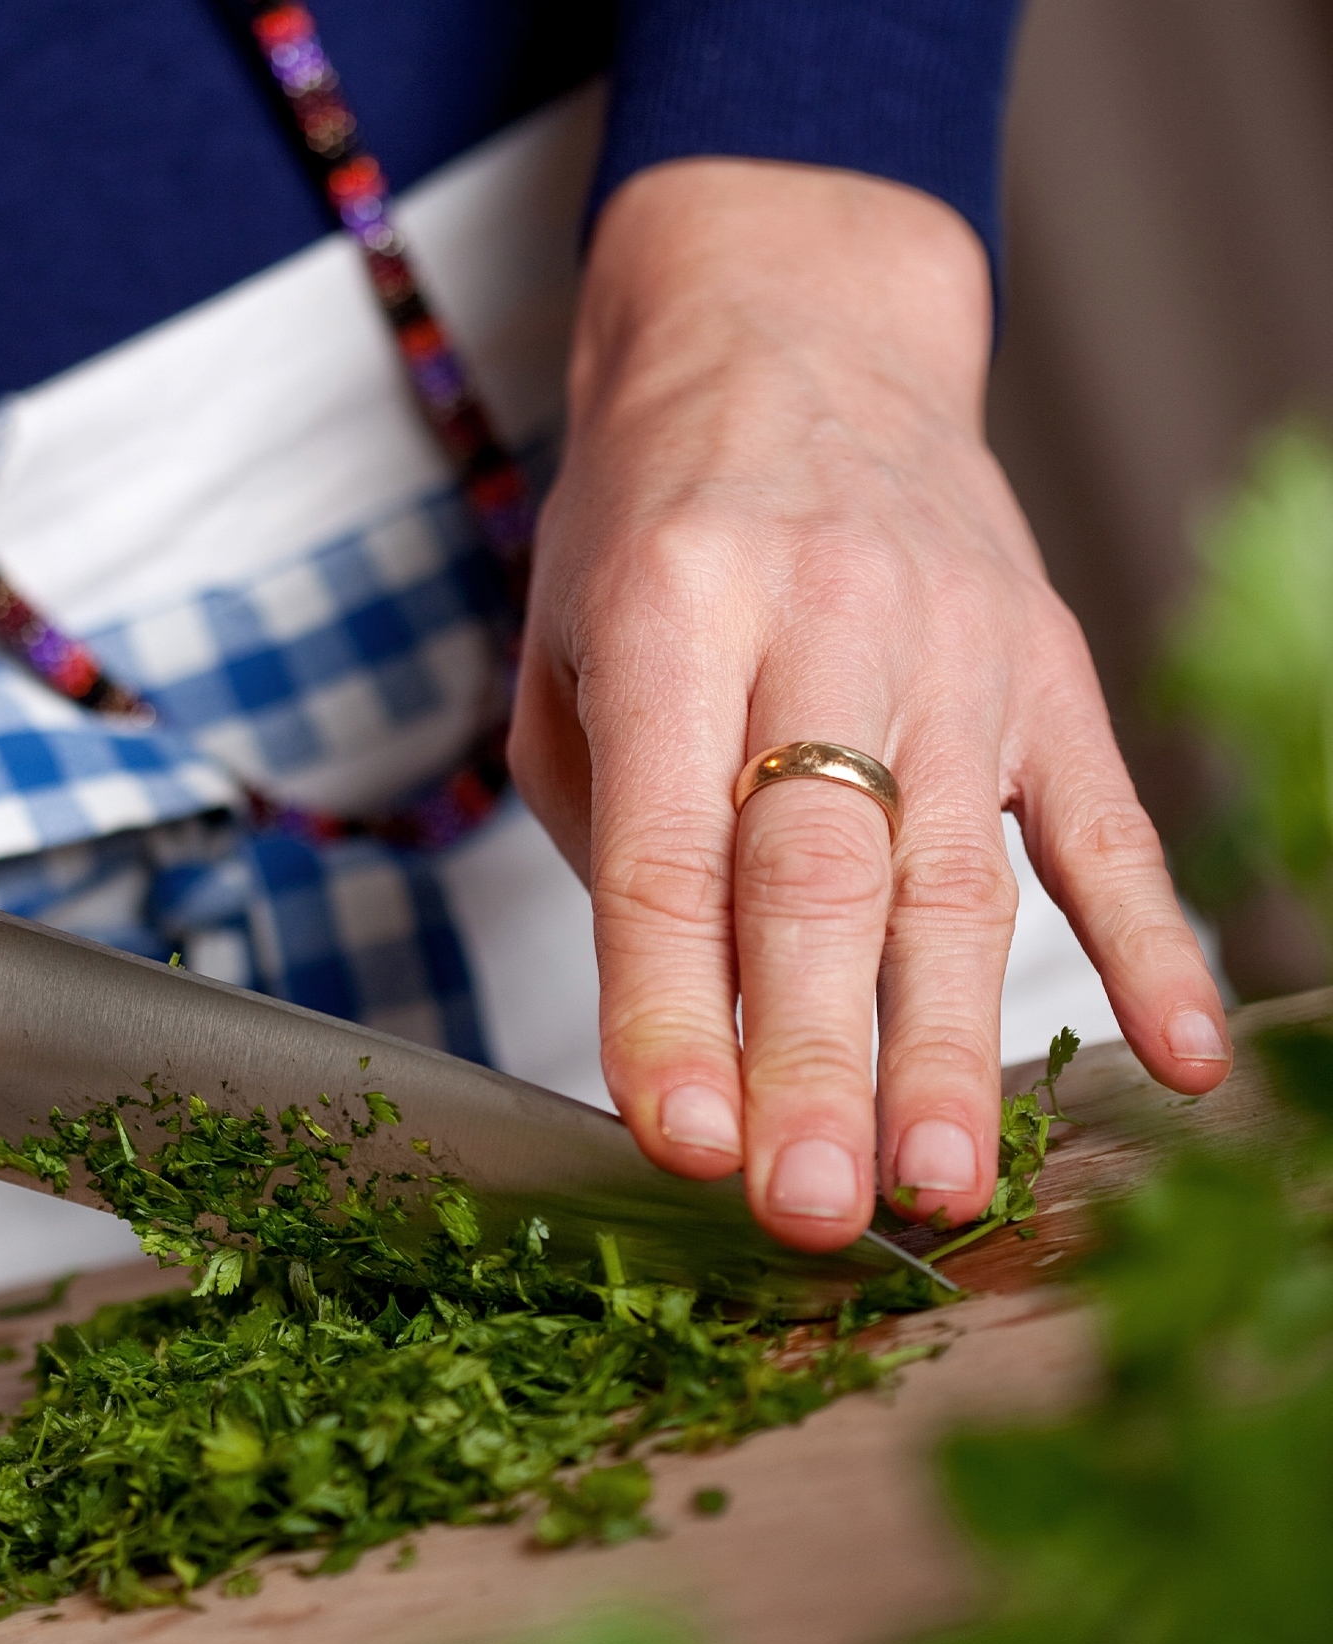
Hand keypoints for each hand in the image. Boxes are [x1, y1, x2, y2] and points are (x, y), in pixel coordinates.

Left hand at [513, 160, 1230, 1251]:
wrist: (792, 332)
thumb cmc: (653, 521)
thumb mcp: (567, 648)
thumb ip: (608, 823)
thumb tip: (685, 1018)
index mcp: (675, 607)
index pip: (670, 848)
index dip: (671, 1006)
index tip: (679, 1139)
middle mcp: (826, 620)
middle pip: (825, 878)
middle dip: (817, 1057)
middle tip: (812, 1208)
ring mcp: (959, 645)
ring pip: (957, 877)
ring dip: (946, 1045)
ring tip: (940, 1187)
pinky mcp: (1049, 666)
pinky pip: (1104, 822)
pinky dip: (1146, 943)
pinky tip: (1178, 1061)